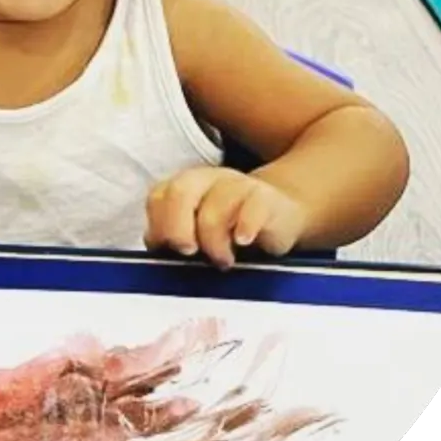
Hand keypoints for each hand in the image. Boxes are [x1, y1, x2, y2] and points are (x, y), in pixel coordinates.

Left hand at [145, 167, 307, 268]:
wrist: (281, 215)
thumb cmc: (231, 228)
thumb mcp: (198, 232)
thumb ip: (174, 236)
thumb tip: (158, 249)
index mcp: (186, 186)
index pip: (159, 196)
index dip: (159, 224)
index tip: (166, 250)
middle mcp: (209, 179)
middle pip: (180, 192)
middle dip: (177, 226)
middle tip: (188, 252)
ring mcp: (239, 185)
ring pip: (216, 204)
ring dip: (214, 240)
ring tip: (222, 261)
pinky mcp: (267, 198)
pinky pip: (253, 207)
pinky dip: (244, 227)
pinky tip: (243, 241)